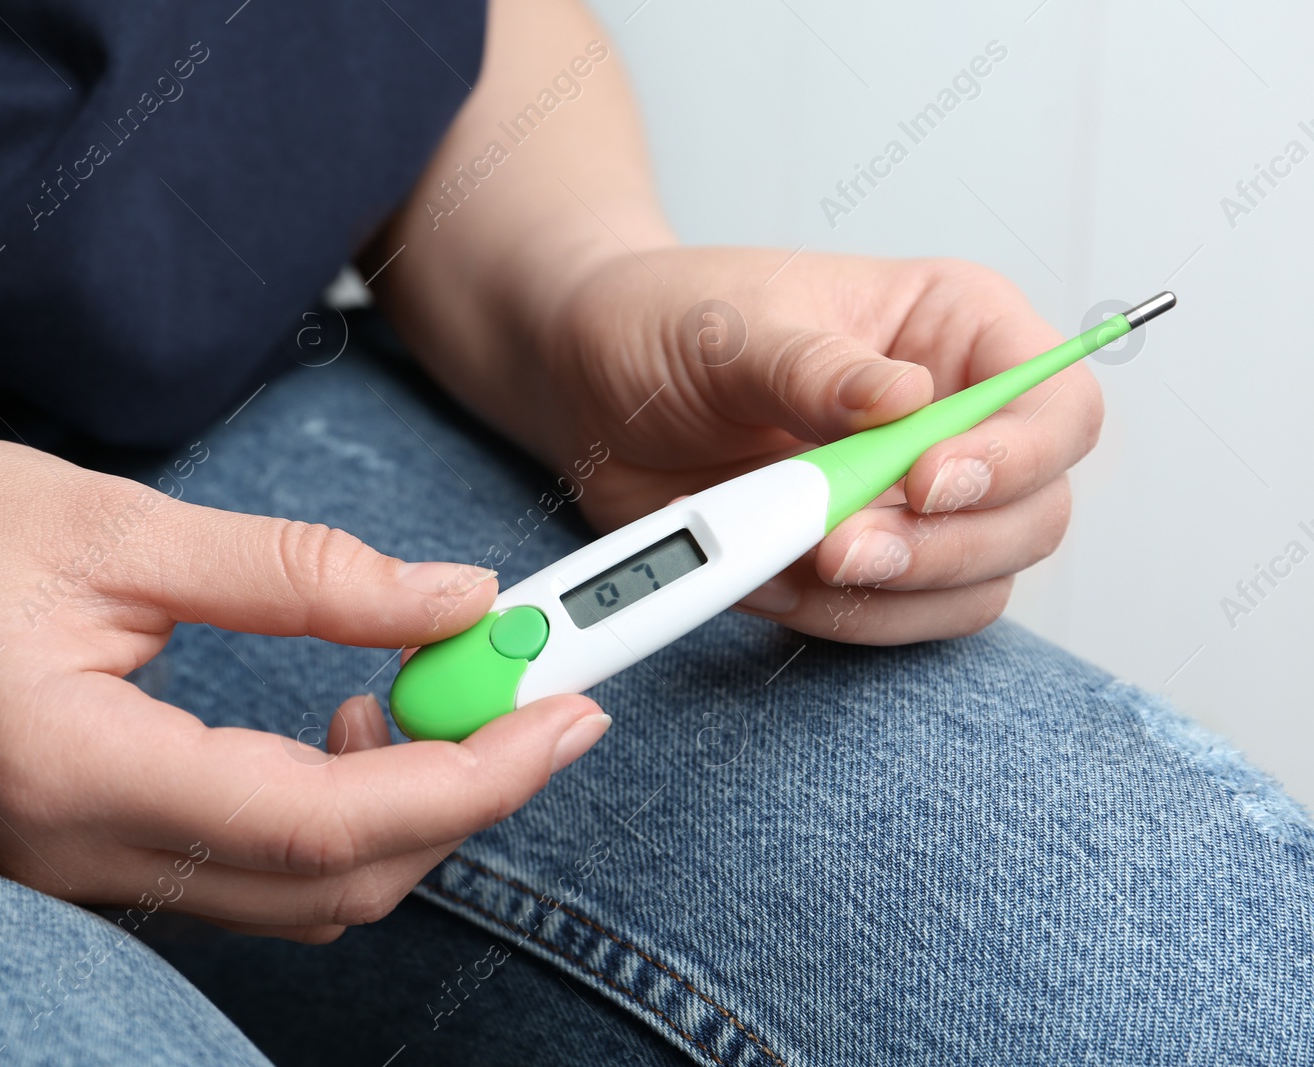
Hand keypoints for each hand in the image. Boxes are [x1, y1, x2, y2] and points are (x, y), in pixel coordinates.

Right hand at [0, 403, 608, 941]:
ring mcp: (81, 868)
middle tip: (541, 698)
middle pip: (332, 883)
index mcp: (78, 773)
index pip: (327, 824)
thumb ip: (300, 574)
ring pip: (300, 892)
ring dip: (404, 809)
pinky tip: (354, 725)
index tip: (565, 715)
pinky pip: (251, 869)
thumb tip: (456, 602)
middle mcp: (81, 855)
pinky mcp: (92, 849)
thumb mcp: (120, 527)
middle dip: (465, 799)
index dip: (470, 780)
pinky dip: (337, 813)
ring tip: (441, 694)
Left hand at [536, 248, 1100, 644]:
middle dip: (941, 548)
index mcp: (954, 331)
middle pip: (1035, 516)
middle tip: (840, 547)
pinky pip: (890, 622)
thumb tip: (902, 402)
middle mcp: (953, 423)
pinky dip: (828, 617)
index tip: (926, 482)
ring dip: (886, 596)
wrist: (591, 382)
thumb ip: (816, 370)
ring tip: (787, 554)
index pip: (1057, 405)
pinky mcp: (858, 564)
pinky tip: (759, 570)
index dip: (1016, 458)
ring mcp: (909, 504)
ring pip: (973, 587)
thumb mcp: (735, 328)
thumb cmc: (670, 322)